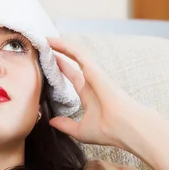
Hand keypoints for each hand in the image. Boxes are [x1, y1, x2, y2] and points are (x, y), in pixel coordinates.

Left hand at [47, 37, 168, 169]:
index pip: (73, 77)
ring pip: (75, 53)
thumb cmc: (108, 131)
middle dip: (59, 53)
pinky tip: (51, 41)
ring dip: (60, 45)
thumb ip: (65, 125)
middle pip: (73, 62)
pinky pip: (78, 52)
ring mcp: (93, 74)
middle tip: (43, 46)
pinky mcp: (94, 69)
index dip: (61, 68)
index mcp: (89, 94)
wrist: (125, 128)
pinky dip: (64, 45)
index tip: (47, 63)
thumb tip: (51, 122)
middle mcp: (92, 81)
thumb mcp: (80, 130)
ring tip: (44, 39)